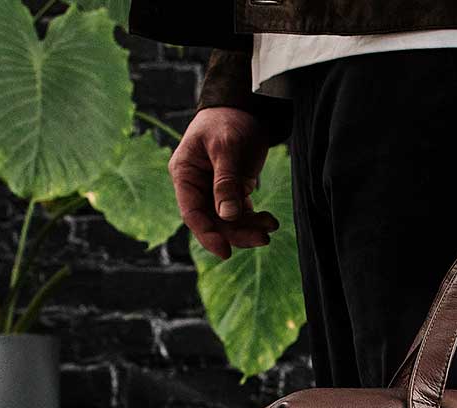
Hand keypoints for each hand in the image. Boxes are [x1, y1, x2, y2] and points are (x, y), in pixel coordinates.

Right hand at [169, 108, 278, 259]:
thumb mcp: (226, 148)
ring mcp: (214, 190)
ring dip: (248, 228)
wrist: (246, 106)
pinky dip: (254, 219)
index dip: (207, 234)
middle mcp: (197, 186)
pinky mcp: (232, 190)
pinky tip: (270, 221)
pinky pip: (241, 213)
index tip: (226, 251)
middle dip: (236, 233)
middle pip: (213, 221)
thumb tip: (227, 216)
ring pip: (228, 221)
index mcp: (185, 174)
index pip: (192, 212)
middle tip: (263, 238)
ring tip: (270, 227)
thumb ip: (226, 181)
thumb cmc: (228, 120)